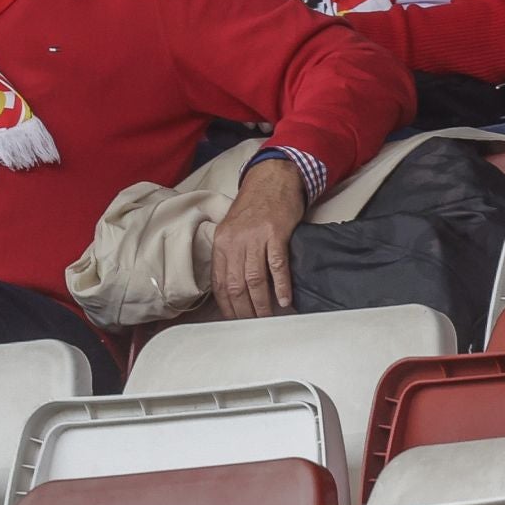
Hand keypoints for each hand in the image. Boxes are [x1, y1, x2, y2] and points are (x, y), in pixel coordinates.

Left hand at [212, 157, 306, 319]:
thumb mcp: (233, 228)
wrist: (272, 179)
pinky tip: (284, 299)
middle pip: (236, 284)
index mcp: (222, 241)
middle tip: (252, 325)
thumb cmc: (254, 206)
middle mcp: (235, 240)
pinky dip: (281, 285)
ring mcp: (256, 237)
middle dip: (244, 310)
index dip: (227, 305)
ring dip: (262, 303)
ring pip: (255, 279)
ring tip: (268, 318)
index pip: (220, 281)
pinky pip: (277, 265)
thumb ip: (231, 254)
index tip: (234, 320)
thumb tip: (235, 288)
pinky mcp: (276, 233)